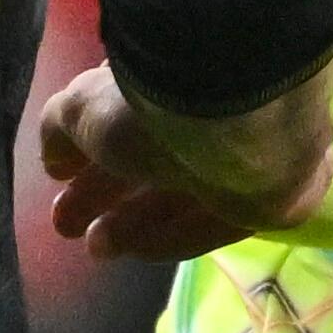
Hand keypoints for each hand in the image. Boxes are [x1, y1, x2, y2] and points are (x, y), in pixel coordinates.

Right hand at [32, 59, 323, 260]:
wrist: (241, 119)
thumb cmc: (155, 106)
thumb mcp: (82, 108)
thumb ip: (63, 129)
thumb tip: (56, 160)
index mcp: (172, 82)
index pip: (130, 121)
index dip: (89, 154)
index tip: (56, 181)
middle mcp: (212, 115)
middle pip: (155, 164)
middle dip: (107, 198)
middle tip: (67, 227)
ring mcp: (247, 156)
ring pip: (184, 197)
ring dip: (134, 224)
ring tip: (95, 248)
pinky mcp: (276, 197)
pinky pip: (215, 222)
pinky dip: (173, 236)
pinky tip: (136, 249)